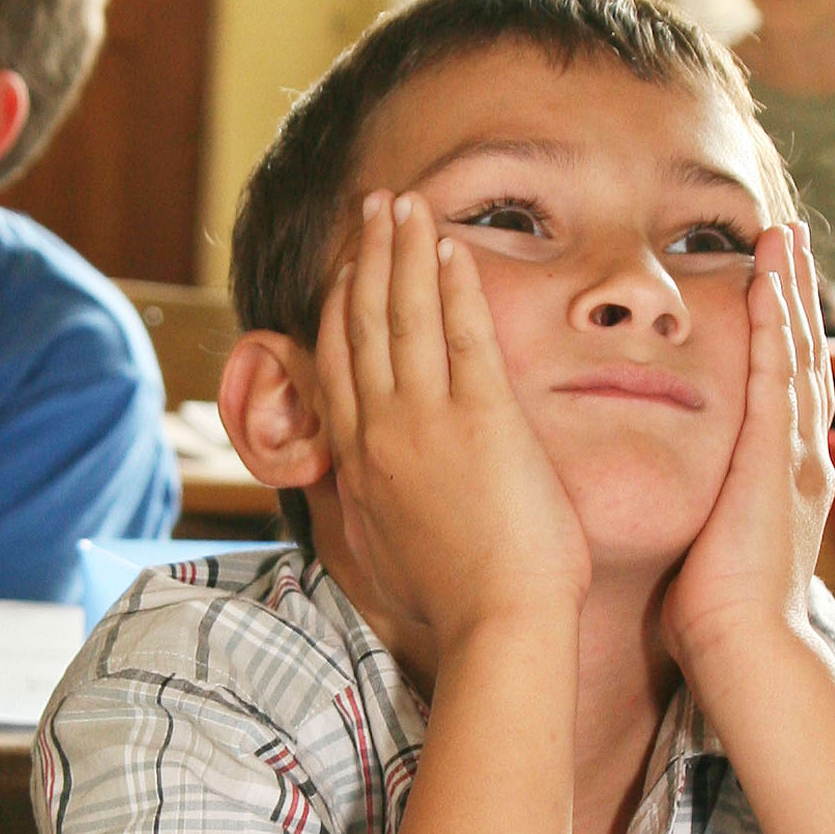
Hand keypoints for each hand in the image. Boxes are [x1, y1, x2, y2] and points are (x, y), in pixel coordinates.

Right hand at [316, 189, 588, 655]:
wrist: (497, 628)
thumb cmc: (456, 609)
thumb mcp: (384, 559)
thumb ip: (369, 514)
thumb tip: (358, 499)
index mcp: (357, 464)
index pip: (337, 364)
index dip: (340, 305)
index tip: (348, 265)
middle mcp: (379, 433)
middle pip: (361, 324)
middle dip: (366, 257)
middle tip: (370, 207)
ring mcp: (427, 423)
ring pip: (402, 316)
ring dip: (402, 252)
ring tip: (404, 204)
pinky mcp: (482, 419)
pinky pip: (462, 334)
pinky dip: (454, 286)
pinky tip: (454, 248)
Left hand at [662, 222, 834, 687]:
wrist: (745, 652)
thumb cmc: (717, 619)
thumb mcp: (713, 551)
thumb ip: (704, 519)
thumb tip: (677, 511)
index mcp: (782, 479)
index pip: (783, 390)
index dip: (780, 336)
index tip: (768, 288)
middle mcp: (799, 459)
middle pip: (800, 357)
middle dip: (795, 296)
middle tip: (785, 238)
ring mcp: (793, 456)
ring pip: (794, 354)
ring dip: (789, 293)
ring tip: (780, 237)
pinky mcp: (774, 461)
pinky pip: (774, 379)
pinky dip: (774, 329)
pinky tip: (766, 286)